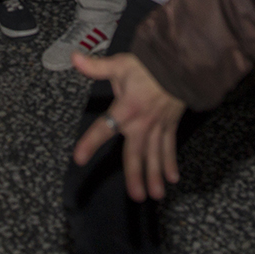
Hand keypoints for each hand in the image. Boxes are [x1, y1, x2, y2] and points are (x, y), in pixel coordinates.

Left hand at [72, 52, 186, 201]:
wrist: (179, 62)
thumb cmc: (148, 64)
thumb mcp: (121, 63)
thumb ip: (97, 67)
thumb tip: (75, 58)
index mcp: (126, 108)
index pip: (104, 128)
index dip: (90, 143)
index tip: (78, 158)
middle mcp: (142, 122)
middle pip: (137, 152)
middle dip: (136, 175)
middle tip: (136, 195)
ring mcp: (158, 126)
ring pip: (156, 154)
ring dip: (156, 175)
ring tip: (155, 194)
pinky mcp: (170, 124)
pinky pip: (170, 146)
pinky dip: (171, 162)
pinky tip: (173, 178)